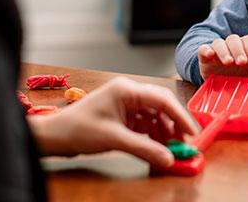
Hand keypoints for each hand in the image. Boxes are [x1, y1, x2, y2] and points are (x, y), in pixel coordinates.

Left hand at [28, 77, 198, 166]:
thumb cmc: (78, 129)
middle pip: (160, 105)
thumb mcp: (114, 139)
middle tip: (185, 143)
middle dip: (173, 124)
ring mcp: (124, 103)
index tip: (192, 132)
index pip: (162, 98)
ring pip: (153, 115)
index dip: (180, 115)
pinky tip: (157, 147)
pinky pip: (143, 123)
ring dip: (163, 131)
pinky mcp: (121, 115)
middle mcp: (128, 92)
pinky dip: (152, 135)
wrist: (55, 136)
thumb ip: (144, 148)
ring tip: (171, 148)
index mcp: (126, 89)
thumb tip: (169, 159)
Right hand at [198, 34, 247, 79]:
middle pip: (234, 39)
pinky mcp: (204, 56)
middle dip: (239, 50)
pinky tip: (210, 54)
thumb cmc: (239, 76)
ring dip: (224, 51)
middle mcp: (230, 46)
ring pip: (219, 43)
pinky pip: (203, 48)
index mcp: (243, 47)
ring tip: (229, 62)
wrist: (219, 85)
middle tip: (242, 63)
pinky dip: (206, 49)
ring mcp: (216, 50)